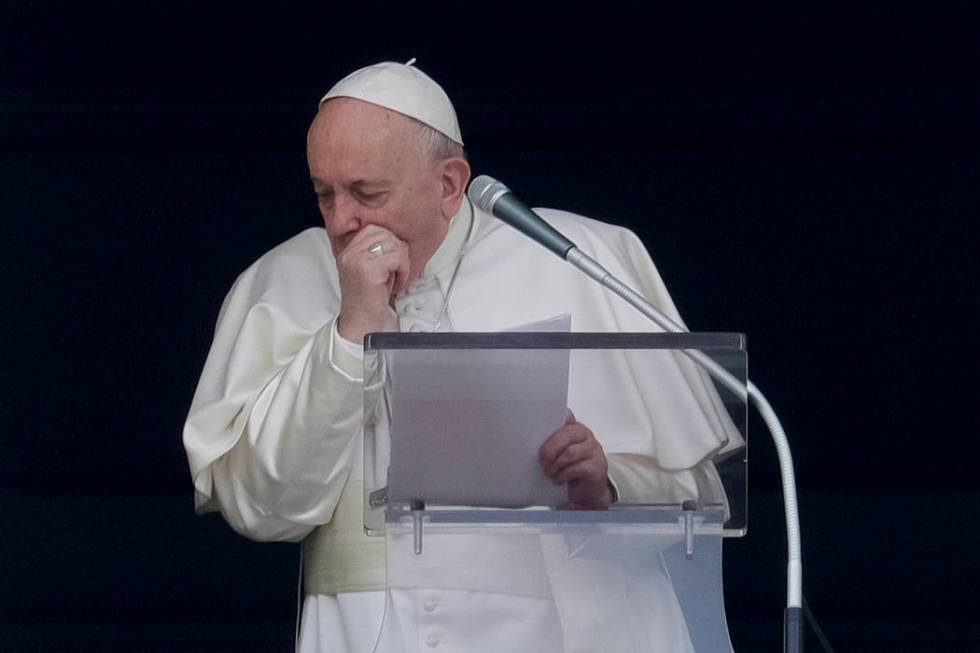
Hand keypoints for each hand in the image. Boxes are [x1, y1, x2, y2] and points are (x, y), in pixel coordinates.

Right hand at [335, 225, 410, 342]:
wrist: (360, 325)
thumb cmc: (367, 301)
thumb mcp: (370, 271)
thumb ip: (377, 253)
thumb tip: (398, 240)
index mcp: (348, 252)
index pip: (373, 229)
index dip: (389, 242)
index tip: (391, 261)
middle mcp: (349, 254)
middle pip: (385, 233)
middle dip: (398, 251)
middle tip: (396, 271)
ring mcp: (357, 260)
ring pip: (393, 244)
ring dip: (401, 262)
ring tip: (395, 278)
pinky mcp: (368, 270)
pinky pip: (396, 258)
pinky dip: (402, 271)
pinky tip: (396, 284)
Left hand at [539, 410, 612, 508]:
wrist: (587, 488)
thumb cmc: (569, 468)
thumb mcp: (558, 453)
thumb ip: (550, 444)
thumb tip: (528, 445)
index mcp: (574, 428)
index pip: (566, 415)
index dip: (554, 417)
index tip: (540, 427)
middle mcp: (585, 435)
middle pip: (566, 434)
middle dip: (549, 449)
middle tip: (542, 461)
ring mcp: (593, 450)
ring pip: (570, 453)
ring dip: (555, 465)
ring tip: (549, 473)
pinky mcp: (596, 466)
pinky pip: (576, 468)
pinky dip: (563, 475)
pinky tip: (558, 480)